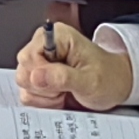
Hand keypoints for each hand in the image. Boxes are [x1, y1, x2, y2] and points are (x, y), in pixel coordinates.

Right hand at [17, 20, 134, 111]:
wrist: (115, 86)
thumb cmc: (108, 77)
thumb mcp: (91, 79)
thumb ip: (63, 77)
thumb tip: (36, 76)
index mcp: (56, 36)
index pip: (28, 56)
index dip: (41, 75)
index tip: (61, 82)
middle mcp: (43, 46)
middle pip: (23, 72)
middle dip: (44, 88)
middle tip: (65, 89)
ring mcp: (39, 63)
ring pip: (24, 85)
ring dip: (45, 96)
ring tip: (65, 92)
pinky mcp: (37, 78)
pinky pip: (27, 94)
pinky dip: (44, 102)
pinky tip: (60, 96)